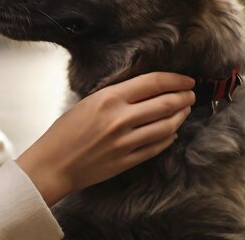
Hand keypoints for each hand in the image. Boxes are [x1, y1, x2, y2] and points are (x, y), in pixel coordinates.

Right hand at [15, 72, 194, 206]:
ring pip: (167, 126)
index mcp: (108, 99)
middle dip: (184, 97)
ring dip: (181, 116)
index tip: (187, 79)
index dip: (175, 79)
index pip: (152, 83)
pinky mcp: (128, 161)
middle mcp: (120, 119)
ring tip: (185, 111)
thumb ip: (115, 96)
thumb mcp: (87, 103)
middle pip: (165, 104)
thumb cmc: (64, 131)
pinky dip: (169, 137)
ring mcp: (126, 142)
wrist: (53, 163)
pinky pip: (157, 147)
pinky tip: (171, 132)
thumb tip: (145, 90)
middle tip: (191, 94)